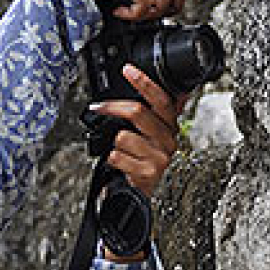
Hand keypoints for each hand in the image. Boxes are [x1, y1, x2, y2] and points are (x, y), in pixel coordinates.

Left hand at [90, 64, 186, 261]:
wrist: (148, 200)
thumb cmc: (146, 164)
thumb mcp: (151, 137)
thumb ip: (151, 113)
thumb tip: (141, 83)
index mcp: (170, 126)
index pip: (162, 99)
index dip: (145, 82)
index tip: (128, 69)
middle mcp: (169, 140)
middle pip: (138, 112)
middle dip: (112, 107)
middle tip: (98, 106)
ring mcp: (160, 157)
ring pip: (123, 135)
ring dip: (114, 143)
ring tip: (120, 152)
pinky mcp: (148, 173)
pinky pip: (118, 155)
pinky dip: (113, 160)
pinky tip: (121, 166)